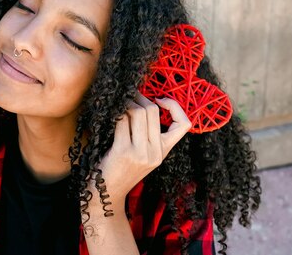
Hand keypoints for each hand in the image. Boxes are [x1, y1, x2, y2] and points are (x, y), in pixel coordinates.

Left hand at [87, 91, 191, 210]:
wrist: (107, 195)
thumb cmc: (121, 170)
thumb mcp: (143, 155)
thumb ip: (148, 135)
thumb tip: (144, 102)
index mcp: (163, 151)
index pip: (184, 124)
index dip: (175, 107)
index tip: (159, 101)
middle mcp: (156, 152)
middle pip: (153, 111)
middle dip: (140, 98)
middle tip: (129, 96)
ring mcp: (141, 152)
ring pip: (139, 112)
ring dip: (127, 102)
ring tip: (119, 104)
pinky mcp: (123, 151)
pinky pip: (122, 120)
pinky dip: (116, 113)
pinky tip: (111, 115)